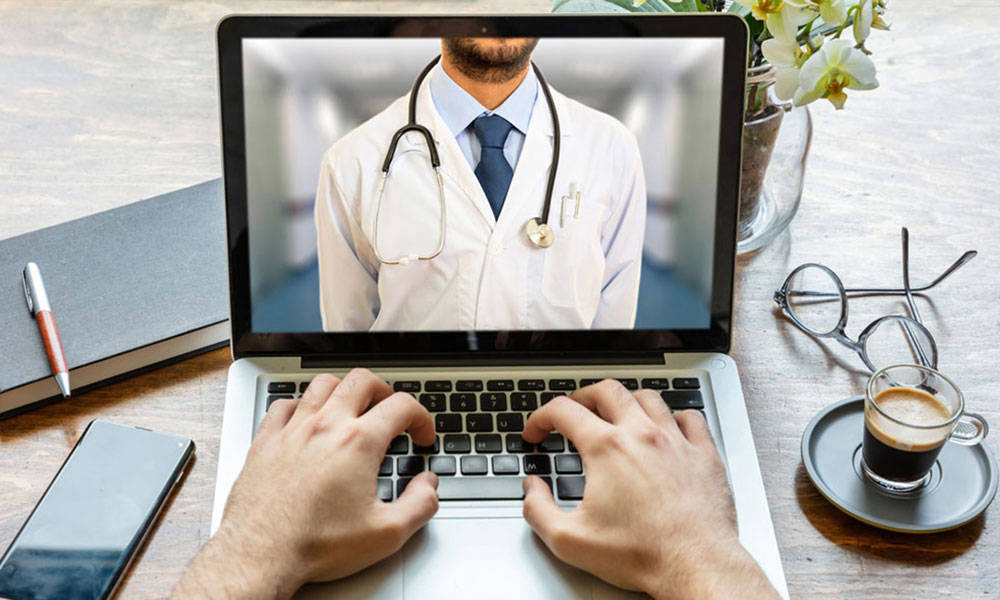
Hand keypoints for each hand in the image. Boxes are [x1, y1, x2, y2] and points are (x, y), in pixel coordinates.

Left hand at [172, 369, 438, 598]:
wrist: (260, 556)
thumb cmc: (316, 545)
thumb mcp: (386, 534)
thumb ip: (420, 505)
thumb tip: (428, 485)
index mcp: (358, 442)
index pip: (401, 406)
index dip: (422, 417)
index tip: (422, 436)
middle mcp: (325, 426)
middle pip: (362, 380)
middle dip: (385, 391)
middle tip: (391, 412)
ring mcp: (292, 430)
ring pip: (322, 384)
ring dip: (344, 390)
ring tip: (353, 407)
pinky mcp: (265, 442)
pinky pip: (283, 404)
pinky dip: (301, 405)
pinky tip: (306, 420)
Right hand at [520, 380, 777, 599]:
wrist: (695, 567)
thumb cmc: (641, 554)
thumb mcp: (570, 540)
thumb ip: (538, 510)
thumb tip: (532, 489)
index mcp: (607, 449)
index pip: (563, 411)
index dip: (540, 418)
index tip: (537, 433)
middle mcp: (642, 435)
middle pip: (607, 391)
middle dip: (582, 397)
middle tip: (573, 412)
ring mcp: (676, 441)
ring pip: (648, 397)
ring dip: (626, 400)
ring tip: (616, 413)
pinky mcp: (704, 455)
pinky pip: (691, 417)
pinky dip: (674, 416)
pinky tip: (668, 427)